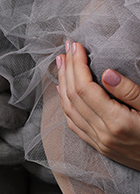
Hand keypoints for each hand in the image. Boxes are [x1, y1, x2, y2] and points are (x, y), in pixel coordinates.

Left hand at [56, 41, 139, 170]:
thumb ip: (131, 92)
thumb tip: (106, 72)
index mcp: (117, 122)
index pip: (85, 88)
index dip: (78, 64)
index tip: (76, 46)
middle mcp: (103, 133)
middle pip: (73, 96)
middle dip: (68, 69)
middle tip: (66, 48)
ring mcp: (100, 142)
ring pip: (69, 109)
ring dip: (62, 83)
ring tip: (61, 63)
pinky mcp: (100, 147)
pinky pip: (74, 124)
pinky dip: (65, 104)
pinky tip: (62, 90)